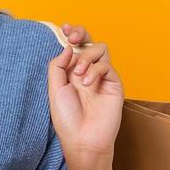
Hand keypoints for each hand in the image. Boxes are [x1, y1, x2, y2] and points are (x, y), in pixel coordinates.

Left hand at [46, 21, 124, 165]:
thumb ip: (58, 66)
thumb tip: (68, 47)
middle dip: (81, 34)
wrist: (84, 141)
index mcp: (71, 72)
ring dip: (86, 56)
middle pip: (88, 42)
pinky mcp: (114, 84)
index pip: (74, 46)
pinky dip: (95, 70)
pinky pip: (107, 65)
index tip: (64, 28)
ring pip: (100, 49)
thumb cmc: (67, 120)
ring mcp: (102, 77)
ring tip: (78, 74)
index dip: (71, 34)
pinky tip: (88, 84)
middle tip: (73, 37)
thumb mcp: (55, 90)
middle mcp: (87, 72)